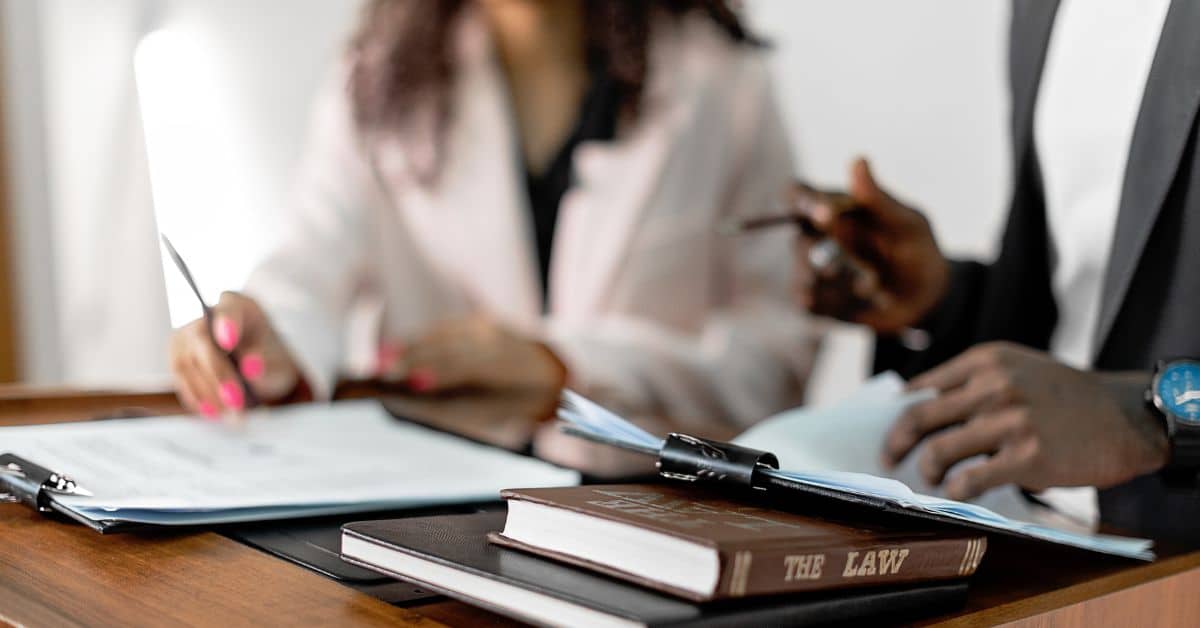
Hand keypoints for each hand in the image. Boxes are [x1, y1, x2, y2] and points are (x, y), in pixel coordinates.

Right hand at [169, 292, 301, 417]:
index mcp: (238, 306)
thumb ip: (266, 364)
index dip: (227, 324)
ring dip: (208, 393)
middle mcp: (207, 316)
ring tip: (233, 415)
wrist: (256, 368)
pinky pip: (181, 379)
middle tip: (237, 402)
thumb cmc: (268, 359)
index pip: (228, 310)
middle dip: (219, 375)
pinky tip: (215, 413)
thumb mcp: (277, 363)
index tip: (229, 341)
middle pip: (203, 342)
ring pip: (187, 364)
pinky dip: (197, 398)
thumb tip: (251, 368)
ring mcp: (187, 336)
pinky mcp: (177, 357)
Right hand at [377, 316, 566, 393]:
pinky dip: (423, 338)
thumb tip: (414, 399)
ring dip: (412, 345)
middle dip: (412, 357)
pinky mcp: (481, 320)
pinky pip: (447, 328)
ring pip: (443, 333)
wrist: (553, 369)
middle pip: (447, 346)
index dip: (432, 371)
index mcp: (504, 365)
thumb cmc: (521, 401)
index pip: (462, 366)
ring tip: (384, 359)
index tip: (403, 380)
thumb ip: (458, 406)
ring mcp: (488, 326)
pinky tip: (404, 347)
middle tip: (381, 370)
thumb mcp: (496, 413)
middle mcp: (496, 339)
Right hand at [794, 158, 949, 332]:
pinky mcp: (816, 299)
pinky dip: (833, 302)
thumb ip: (878, 199)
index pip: (799, 194)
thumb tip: (857, 159)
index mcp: (835, 208)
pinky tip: (856, 300)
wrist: (925, 301)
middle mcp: (818, 236)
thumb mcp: (907, 224)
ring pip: (802, 274)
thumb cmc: (918, 252)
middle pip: (798, 240)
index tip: (821, 213)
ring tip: (868, 287)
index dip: (800, 200)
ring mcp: (814, 269)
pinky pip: (807, 302)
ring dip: (837, 282)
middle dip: (824, 254)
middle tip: (848, 264)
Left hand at [882, 342, 1168, 499]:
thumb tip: (916, 406)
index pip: (922, 388)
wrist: (1124, 417)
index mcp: (985, 360)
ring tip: (930, 477)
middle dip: (896, 442)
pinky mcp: (1027, 456)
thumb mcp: (1017, 367)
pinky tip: (957, 492)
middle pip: (920, 417)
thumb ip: (972, 381)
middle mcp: (993, 386)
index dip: (897, 413)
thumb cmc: (1064, 395)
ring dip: (926, 469)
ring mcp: (1010, 421)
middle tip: (889, 457)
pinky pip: (971, 478)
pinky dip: (956, 489)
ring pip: (939, 450)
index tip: (888, 429)